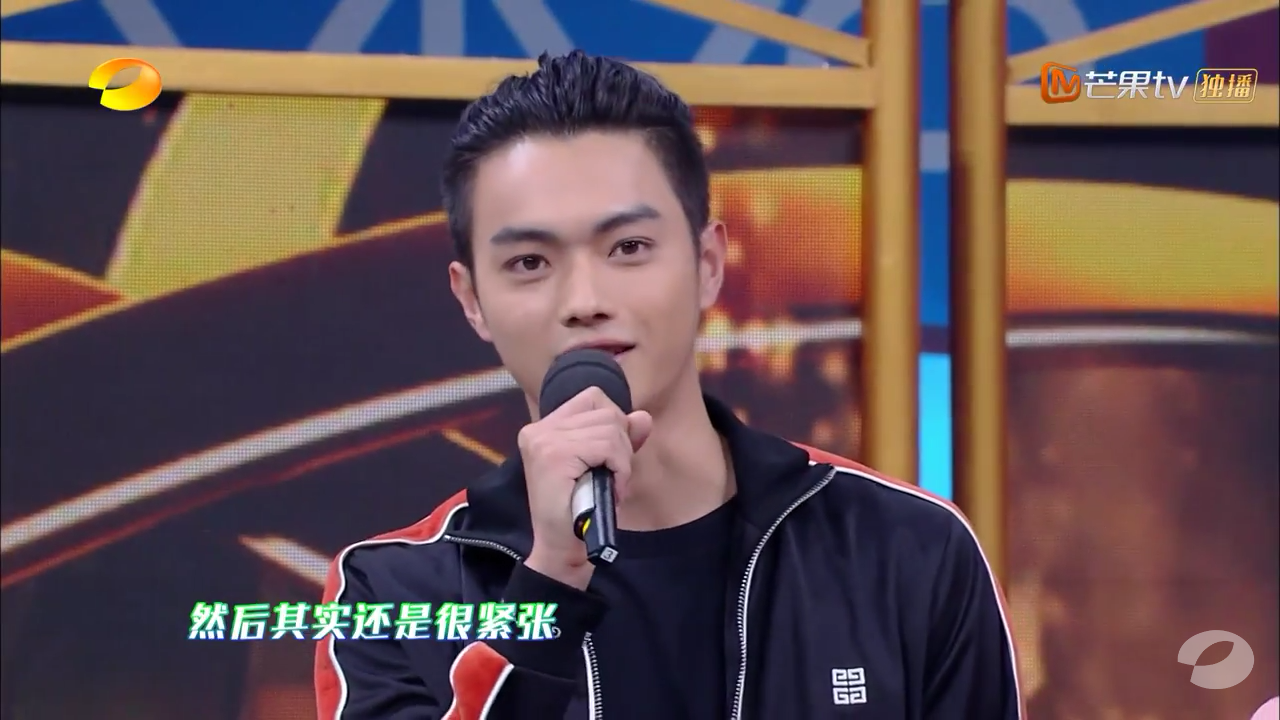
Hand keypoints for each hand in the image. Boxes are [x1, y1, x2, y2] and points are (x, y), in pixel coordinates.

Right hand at [517, 386, 651, 588]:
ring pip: (610, 427)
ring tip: (611, 485)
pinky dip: (620, 468)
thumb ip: (621, 439)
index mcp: (544, 429)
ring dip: (622, 460)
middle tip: (613, 477)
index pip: (593, 398)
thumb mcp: (603, 467)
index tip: (612, 457)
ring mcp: (544, 440)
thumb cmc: (580, 512)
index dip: (614, 423)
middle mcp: (539, 429)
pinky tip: (612, 489)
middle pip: (606, 411)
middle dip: (622, 445)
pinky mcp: (554, 454)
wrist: (562, 550)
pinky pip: (607, 445)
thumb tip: (643, 417)